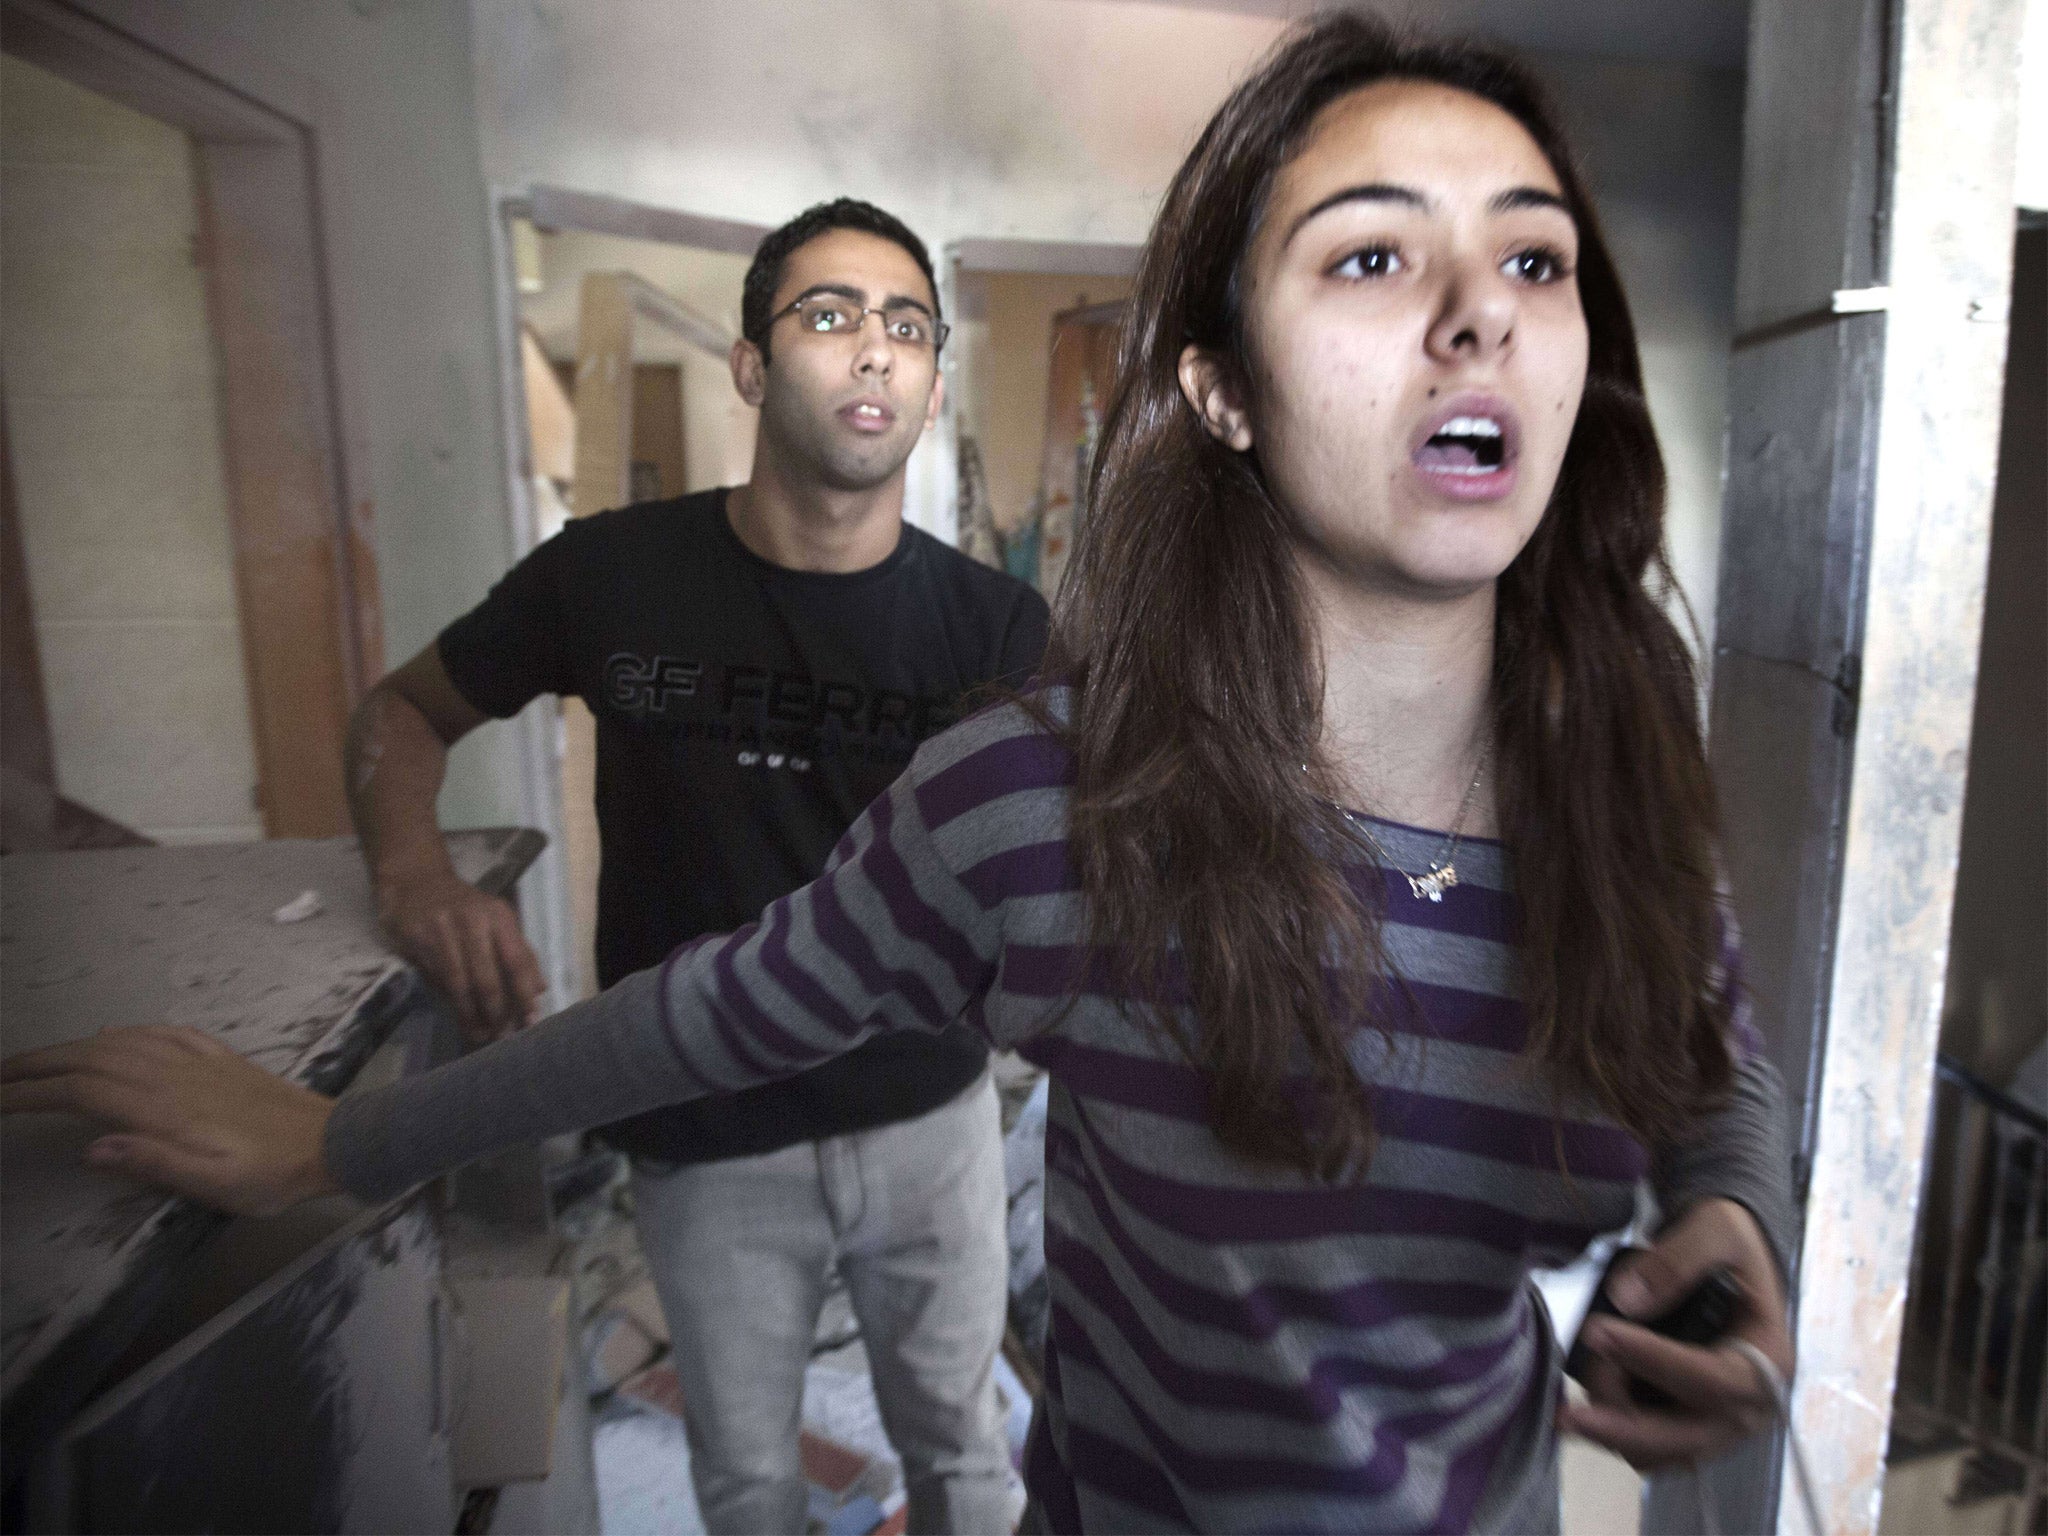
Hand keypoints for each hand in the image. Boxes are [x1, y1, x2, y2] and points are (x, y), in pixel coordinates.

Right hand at [1, 1026, 338, 1215]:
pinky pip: (162, 1033)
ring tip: (39, 1060)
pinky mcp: (220, 1058)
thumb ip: (152, 1162)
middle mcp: (173, 1075)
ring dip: (73, 1047)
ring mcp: (198, 1062)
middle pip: (90, 1058)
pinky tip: (115, 1037)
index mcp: (163, 1107)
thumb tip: (90, 1146)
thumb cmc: (271, 1174)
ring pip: (121, 1041)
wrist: (331, 1141)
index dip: (32, 1093)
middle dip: (38, 1064)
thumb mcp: (213, 1184)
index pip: (80, 1091)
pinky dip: (126, 1032)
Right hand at [378, 869, 545, 1042]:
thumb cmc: (465, 906)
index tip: (531, 1018)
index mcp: (498, 915)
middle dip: (497, 1012)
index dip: (523, 992)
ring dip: (472, 1014)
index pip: (516, 959)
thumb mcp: (496, 919)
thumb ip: (520, 951)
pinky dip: (452, 1003)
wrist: (416, 881)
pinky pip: (439, 980)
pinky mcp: (417, 941)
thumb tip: (541, 988)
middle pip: (487, 977)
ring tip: (482, 1035)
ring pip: (460, 984)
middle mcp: (472, 922)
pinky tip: (461, 1017)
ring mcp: (442, 932)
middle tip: (504, 1035)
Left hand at [1558, 1197, 1793, 1468]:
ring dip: (1614, 1422)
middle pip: (1686, 1439)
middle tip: (1566, 1413)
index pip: (1713, 1378)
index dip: (1654, 1360)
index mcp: (1767, 1360)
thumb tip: (1627, 1299)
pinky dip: (1614, 1429)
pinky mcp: (1689, 1424)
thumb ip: (1676, 1260)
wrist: (1725, 1255)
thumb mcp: (1713, 1229)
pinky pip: (1648, 1446)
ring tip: (1587, 1367)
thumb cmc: (1727, 1241)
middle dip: (1622, 1426)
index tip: (1598, 1333)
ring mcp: (1718, 1423)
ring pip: (1660, 1450)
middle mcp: (1749, 1407)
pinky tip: (1587, 1392)